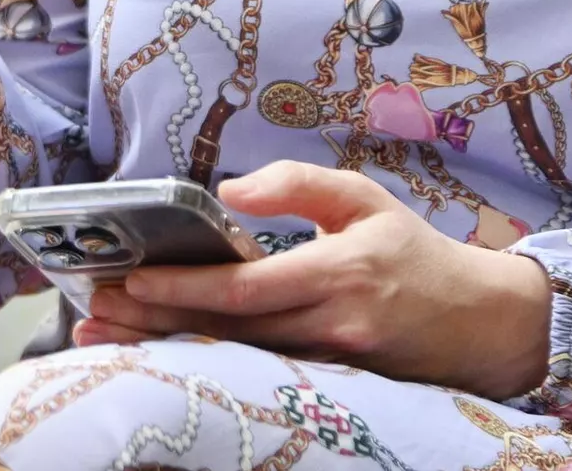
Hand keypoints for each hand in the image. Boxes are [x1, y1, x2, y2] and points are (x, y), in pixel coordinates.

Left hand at [68, 161, 554, 399]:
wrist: (475, 324)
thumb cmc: (414, 252)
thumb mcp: (364, 196)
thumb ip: (299, 184)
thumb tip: (228, 191)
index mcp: (339, 270)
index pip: (246, 287)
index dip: (185, 287)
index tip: (133, 278)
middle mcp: (329, 326)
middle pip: (225, 332)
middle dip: (155, 324)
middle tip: (96, 314)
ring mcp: (327, 366)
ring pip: (232, 359)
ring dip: (166, 348)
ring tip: (109, 338)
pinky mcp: (326, 387)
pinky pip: (254, 374)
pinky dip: (204, 363)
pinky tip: (162, 355)